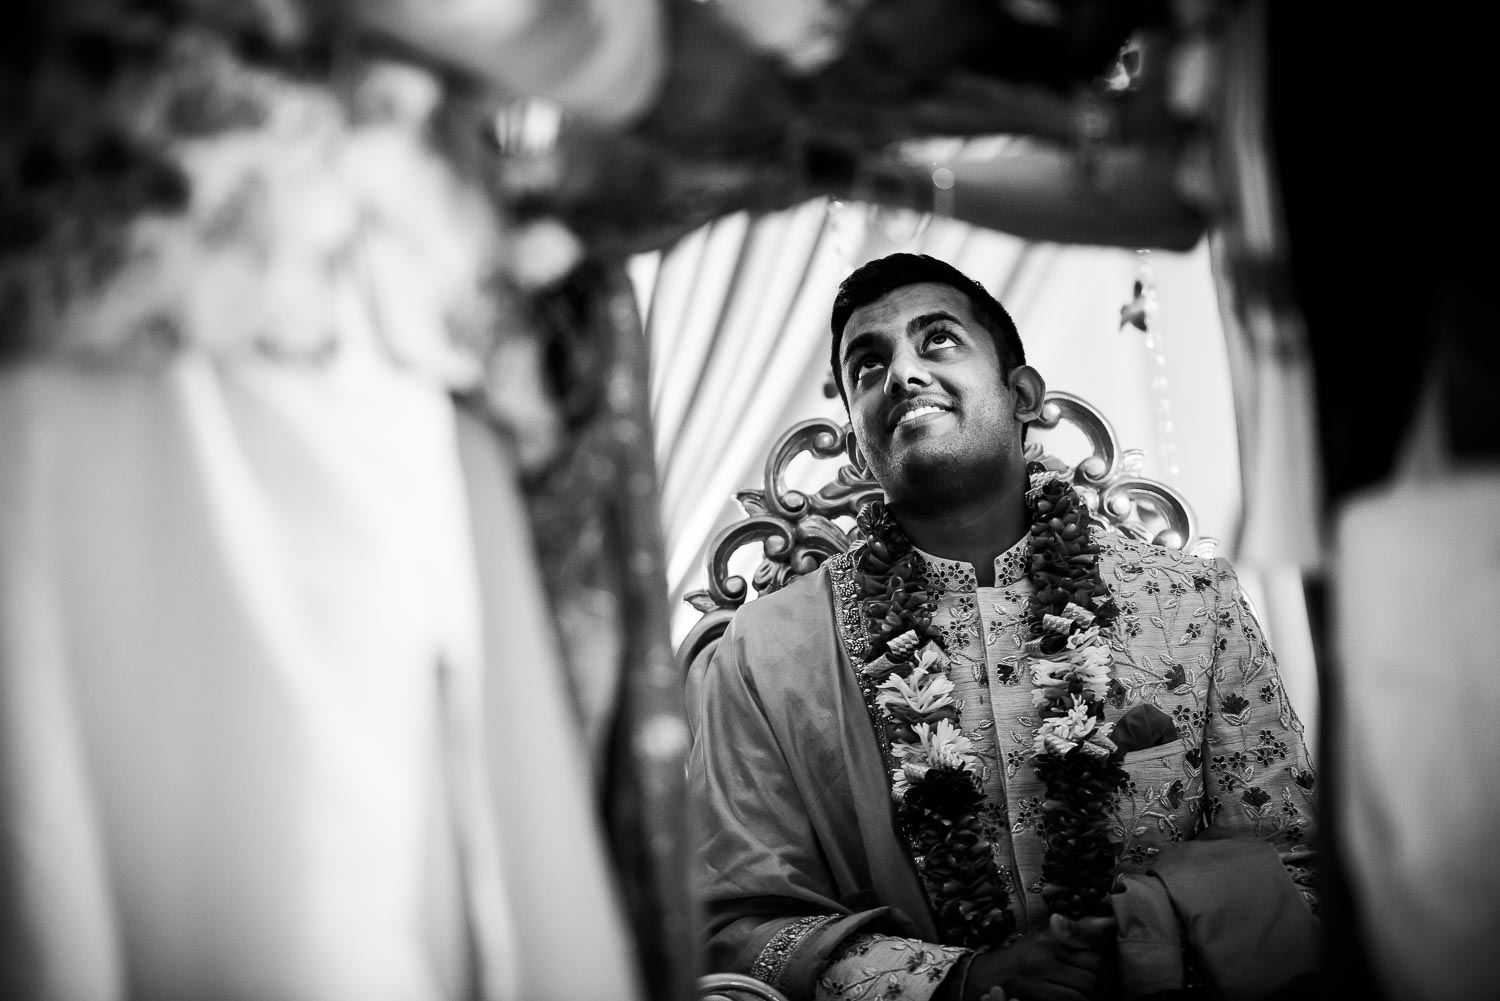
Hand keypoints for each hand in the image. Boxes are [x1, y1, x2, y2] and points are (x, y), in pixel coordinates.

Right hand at [963, 913, 1116, 1000]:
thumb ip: (1075, 932)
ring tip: (1097, 996)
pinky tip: (1082, 1000)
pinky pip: (1071, 1000)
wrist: (987, 979)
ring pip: (1086, 988)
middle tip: (1108, 986)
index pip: (1092, 942)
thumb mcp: (1045, 940)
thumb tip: (1110, 921)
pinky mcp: (1034, 992)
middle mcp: (1044, 953)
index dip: (1107, 957)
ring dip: (1096, 996)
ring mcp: (1038, 975)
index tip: (1111, 967)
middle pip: (1094, 968)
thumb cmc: (1022, 960)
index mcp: (1049, 938)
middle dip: (1106, 980)